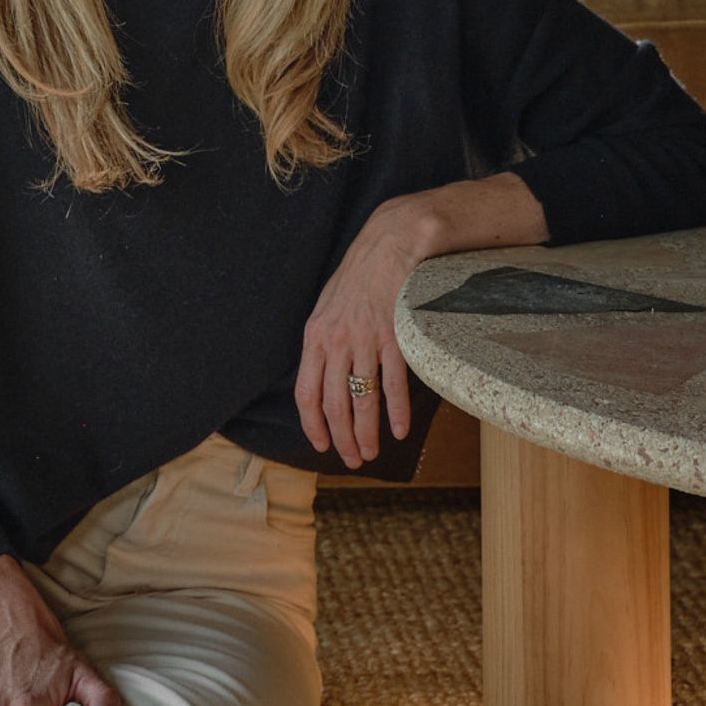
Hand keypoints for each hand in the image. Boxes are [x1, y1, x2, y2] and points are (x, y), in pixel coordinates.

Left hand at [295, 202, 420, 466]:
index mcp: (315, 337)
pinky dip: (396, 411)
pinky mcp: (393, 336)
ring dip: (367, 433)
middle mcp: (335, 341)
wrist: (390, 245)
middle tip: (352, 460)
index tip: (321, 445)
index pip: (306, 393)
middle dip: (341, 438)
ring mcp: (364, 339)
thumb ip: (324, 343)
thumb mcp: (329, 308)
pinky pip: (393, 383)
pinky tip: (400, 430)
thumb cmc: (360, 277)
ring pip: (362, 399)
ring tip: (372, 452)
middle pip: (334, 404)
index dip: (312, 425)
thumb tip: (324, 378)